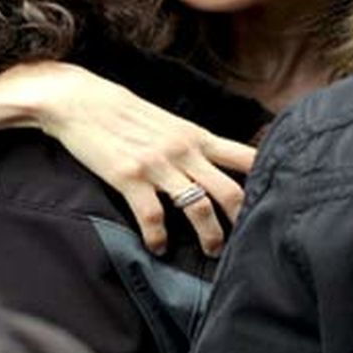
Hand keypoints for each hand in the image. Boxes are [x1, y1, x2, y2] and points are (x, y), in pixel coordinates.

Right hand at [0, 63, 255, 256]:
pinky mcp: (130, 177)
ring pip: (199, 208)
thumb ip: (190, 144)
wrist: (80, 101)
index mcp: (196, 136)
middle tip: (246, 242)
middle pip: (231, 191)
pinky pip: (154, 217)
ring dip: (210, 236)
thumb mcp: (167, 123)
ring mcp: (158, 165)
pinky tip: (158, 247)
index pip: (246, 157)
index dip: (267, 180)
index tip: (273, 202)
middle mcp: (184, 151)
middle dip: (242, 221)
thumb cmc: (122, 113)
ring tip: (211, 251)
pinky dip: (158, 238)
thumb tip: (213, 164)